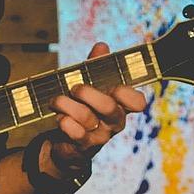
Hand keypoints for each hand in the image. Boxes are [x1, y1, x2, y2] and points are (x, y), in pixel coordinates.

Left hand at [45, 42, 147, 175]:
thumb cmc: (83, 108)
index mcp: (121, 105)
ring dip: (66, 105)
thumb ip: (96, 66)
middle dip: (88, 93)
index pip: (138, 102)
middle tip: (74, 88)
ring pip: (86, 117)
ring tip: (56, 100)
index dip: (128, 94)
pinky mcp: (84, 147)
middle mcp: (114, 122)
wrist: (68, 143)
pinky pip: (76, 133)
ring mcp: (101, 136)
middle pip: (109, 107)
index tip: (114, 87)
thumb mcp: (91, 86)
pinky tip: (59, 118)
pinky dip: (65, 122)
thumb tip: (101, 46)